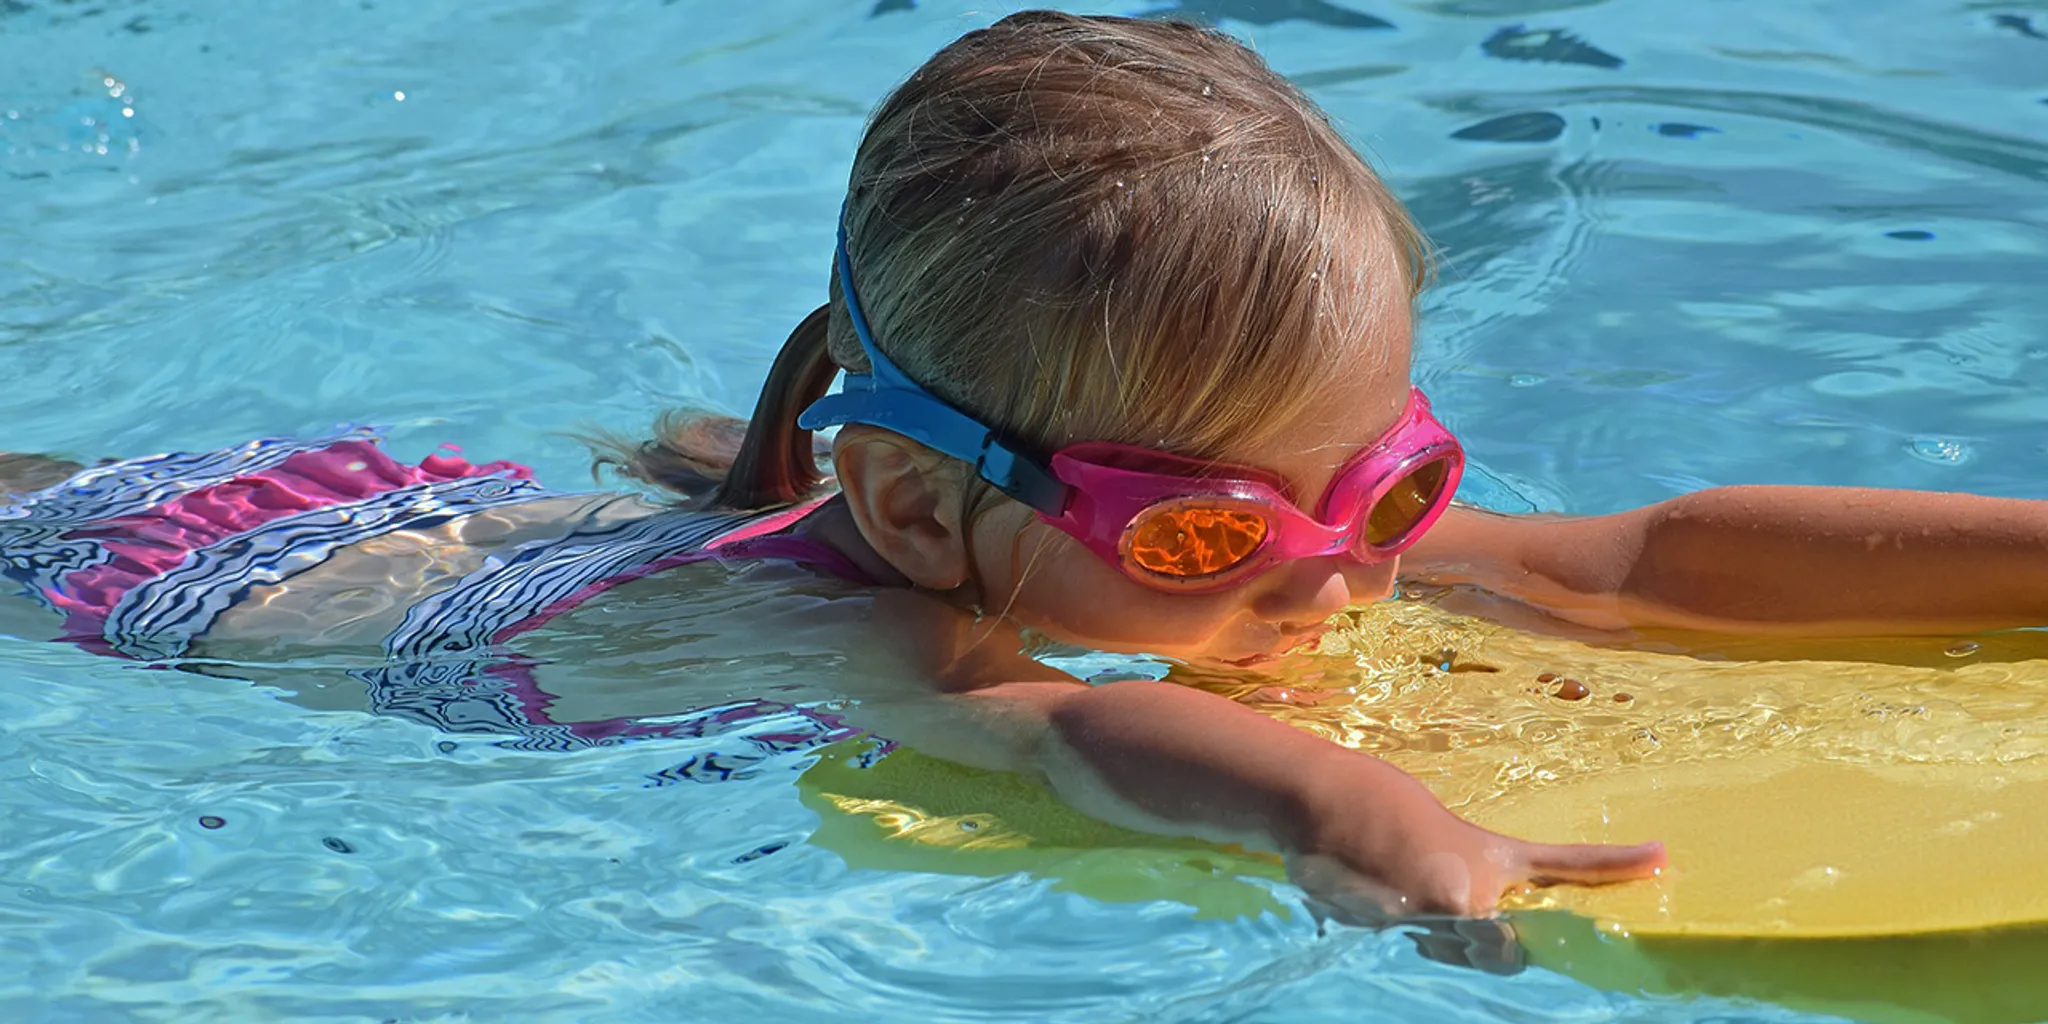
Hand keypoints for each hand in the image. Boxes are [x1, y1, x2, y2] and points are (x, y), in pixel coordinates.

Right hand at [1285, 768, 1665, 920]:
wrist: (1328, 799)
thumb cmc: (1381, 815)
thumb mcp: (1441, 846)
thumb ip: (1465, 895)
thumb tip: (1475, 936)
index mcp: (1491, 859)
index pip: (1566, 863)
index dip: (1617, 864)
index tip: (1664, 858)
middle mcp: (1475, 890)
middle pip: (1503, 952)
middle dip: (1479, 946)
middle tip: (1444, 911)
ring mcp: (1438, 909)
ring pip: (1449, 953)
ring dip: (1426, 935)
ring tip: (1394, 888)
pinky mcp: (1398, 923)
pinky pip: (1406, 941)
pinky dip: (1383, 921)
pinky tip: (1362, 888)